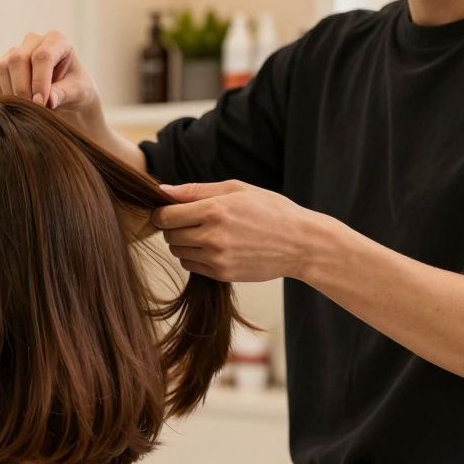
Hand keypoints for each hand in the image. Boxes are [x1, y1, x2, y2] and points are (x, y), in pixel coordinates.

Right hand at [0, 30, 99, 118]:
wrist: (64, 96)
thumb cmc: (75, 90)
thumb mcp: (78, 93)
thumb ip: (64, 94)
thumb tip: (47, 101)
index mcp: (58, 40)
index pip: (43, 56)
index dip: (39, 81)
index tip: (41, 104)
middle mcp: (34, 40)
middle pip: (18, 59)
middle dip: (22, 88)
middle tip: (30, 110)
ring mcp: (15, 50)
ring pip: (2, 67)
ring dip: (10, 93)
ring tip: (25, 110)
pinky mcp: (1, 63)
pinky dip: (0, 92)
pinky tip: (14, 104)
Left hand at [153, 180, 336, 282]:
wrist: (301, 243)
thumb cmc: (271, 211)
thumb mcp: (237, 190)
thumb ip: (196, 190)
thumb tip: (162, 190)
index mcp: (214, 210)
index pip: (166, 216)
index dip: (162, 214)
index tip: (169, 212)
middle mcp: (212, 236)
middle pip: (169, 235)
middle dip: (173, 228)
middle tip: (191, 222)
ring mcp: (216, 258)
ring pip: (177, 252)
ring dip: (184, 243)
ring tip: (206, 234)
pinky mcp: (222, 274)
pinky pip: (190, 266)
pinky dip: (195, 257)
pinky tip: (213, 248)